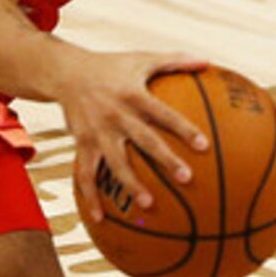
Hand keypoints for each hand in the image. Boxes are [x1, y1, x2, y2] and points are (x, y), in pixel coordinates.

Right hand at [51, 50, 211, 221]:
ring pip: (115, 162)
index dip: (183, 128)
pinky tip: (101, 218)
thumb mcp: (142, 58)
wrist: (66, 72)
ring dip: (130, 184)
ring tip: (148, 204)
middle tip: (187, 179)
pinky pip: (85, 174)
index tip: (204, 145)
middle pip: (144, 140)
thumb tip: (209, 61)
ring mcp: (98, 131)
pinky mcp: (82, 143)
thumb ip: (176, 61)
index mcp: (134, 94)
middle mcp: (116, 114)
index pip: (163, 113)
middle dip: (165, 160)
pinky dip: (91, 197)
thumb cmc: (112, 66)